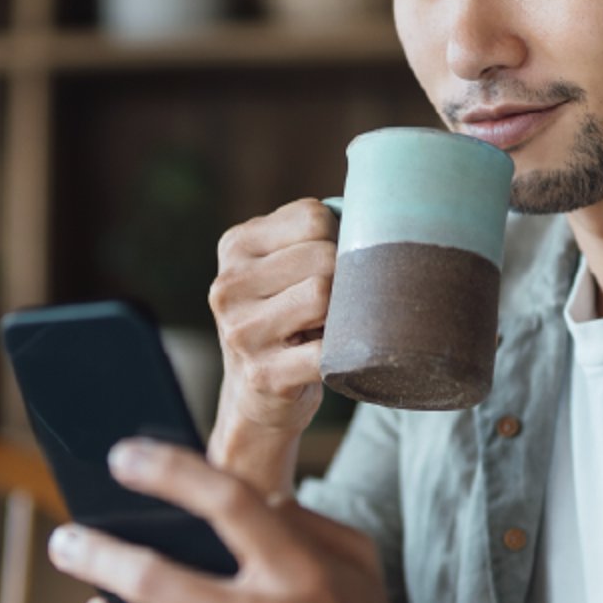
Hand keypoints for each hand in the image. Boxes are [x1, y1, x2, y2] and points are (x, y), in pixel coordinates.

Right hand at [208, 198, 337, 492]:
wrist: (257, 397)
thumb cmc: (286, 320)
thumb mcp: (282, 268)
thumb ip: (312, 234)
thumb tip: (374, 205)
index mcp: (235, 247)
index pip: (312, 216)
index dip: (340, 238)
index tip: (333, 267)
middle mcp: (228, 286)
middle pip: (322, 255)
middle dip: (345, 277)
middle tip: (338, 304)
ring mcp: (240, 332)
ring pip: (323, 294)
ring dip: (343, 314)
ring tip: (331, 327)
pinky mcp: (263, 374)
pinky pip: (326, 350)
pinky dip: (345, 352)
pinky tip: (337, 355)